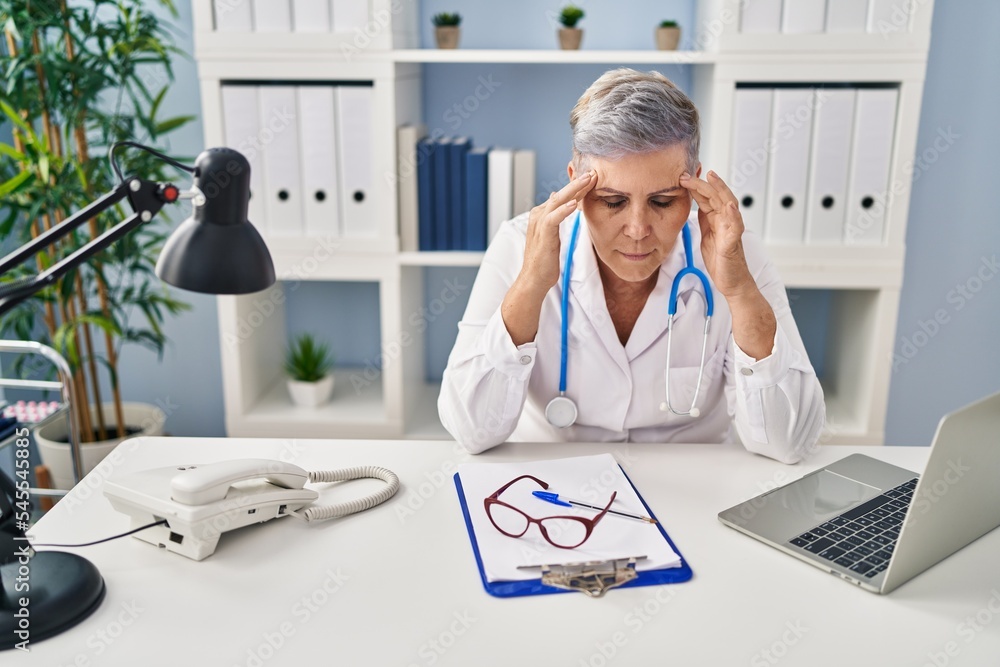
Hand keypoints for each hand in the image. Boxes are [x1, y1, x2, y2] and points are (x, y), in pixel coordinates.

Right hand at [517, 171, 594, 294]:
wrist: (534, 278)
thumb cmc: (544, 260)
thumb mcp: (552, 234)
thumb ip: (555, 217)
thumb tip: (558, 199)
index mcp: (541, 214)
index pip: (562, 196)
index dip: (577, 187)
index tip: (593, 179)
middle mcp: (538, 215)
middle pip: (561, 194)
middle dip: (578, 183)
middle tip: (593, 172)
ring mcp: (539, 223)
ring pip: (557, 201)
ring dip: (574, 189)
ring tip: (588, 179)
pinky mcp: (543, 234)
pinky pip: (553, 218)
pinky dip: (564, 210)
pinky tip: (574, 204)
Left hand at [679, 170, 754, 298]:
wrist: (731, 281)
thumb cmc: (721, 259)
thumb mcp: (707, 234)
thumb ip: (704, 218)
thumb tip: (696, 202)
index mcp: (717, 218)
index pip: (707, 196)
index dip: (696, 185)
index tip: (682, 175)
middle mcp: (726, 220)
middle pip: (717, 195)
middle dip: (703, 183)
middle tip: (687, 174)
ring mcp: (731, 230)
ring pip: (728, 204)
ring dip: (720, 190)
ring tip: (712, 177)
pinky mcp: (733, 243)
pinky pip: (735, 227)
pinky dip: (733, 216)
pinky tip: (729, 206)